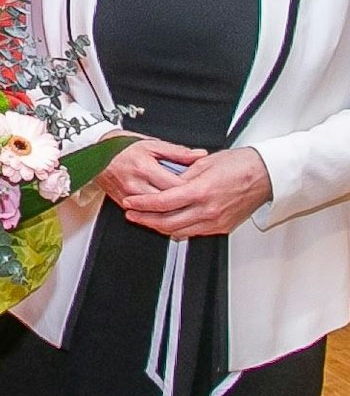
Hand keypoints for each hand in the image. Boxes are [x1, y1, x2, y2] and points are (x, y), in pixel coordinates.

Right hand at [92, 134, 205, 204]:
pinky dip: (155, 213)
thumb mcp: (152, 144)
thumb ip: (178, 152)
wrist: (96, 153)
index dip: (191, 189)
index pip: (174, 186)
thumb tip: (199, 155)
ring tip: (182, 207)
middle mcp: (134, 185)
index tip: (201, 188)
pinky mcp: (121, 202)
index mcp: (144, 168)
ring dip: (169, 212)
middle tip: (195, 201)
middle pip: (166, 203)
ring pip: (154, 212)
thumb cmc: (122, 147)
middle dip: (182, 203)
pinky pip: (143, 214)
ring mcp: (127, 195)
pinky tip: (165, 210)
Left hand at [120, 147, 274, 238]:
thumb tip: (164, 181)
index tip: (129, 202)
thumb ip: (181, 175)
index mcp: (201, 191)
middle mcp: (207, 210)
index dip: (142, 204)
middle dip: (144, 219)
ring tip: (144, 219)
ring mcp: (215, 221)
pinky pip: (193, 232)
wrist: (267, 175)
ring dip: (158, 226)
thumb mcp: (205, 163)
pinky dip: (176, 229)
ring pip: (178, 231)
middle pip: (166, 221)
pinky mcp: (221, 227)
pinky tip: (167, 222)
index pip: (162, 203)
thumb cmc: (240, 165)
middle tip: (131, 213)